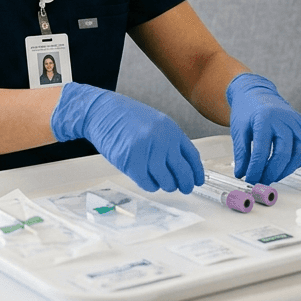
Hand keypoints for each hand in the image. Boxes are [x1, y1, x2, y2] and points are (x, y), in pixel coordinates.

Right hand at [51, 83, 203, 192]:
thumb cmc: (127, 118)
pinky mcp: (131, 163)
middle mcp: (162, 141)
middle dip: (185, 184)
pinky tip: (147, 179)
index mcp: (171, 130)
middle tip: (184, 188)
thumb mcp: (156, 123)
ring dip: (166, 185)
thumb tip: (182, 165)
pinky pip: (148, 184)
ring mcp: (147, 152)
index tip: (197, 181)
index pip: (192, 157)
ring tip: (160, 181)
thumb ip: (170, 141)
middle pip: (183, 173)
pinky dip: (150, 186)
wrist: (102, 112)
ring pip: (167, 182)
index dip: (197, 173)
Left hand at [226, 73, 300, 184]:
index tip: (250, 179)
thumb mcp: (239, 130)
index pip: (262, 150)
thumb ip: (241, 153)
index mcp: (265, 119)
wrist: (257, 94)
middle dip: (272, 172)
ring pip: (300, 153)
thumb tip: (242, 174)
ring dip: (287, 169)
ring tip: (273, 175)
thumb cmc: (247, 112)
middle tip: (262, 181)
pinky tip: (288, 165)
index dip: (256, 169)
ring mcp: (298, 123)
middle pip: (284, 153)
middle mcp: (285, 120)